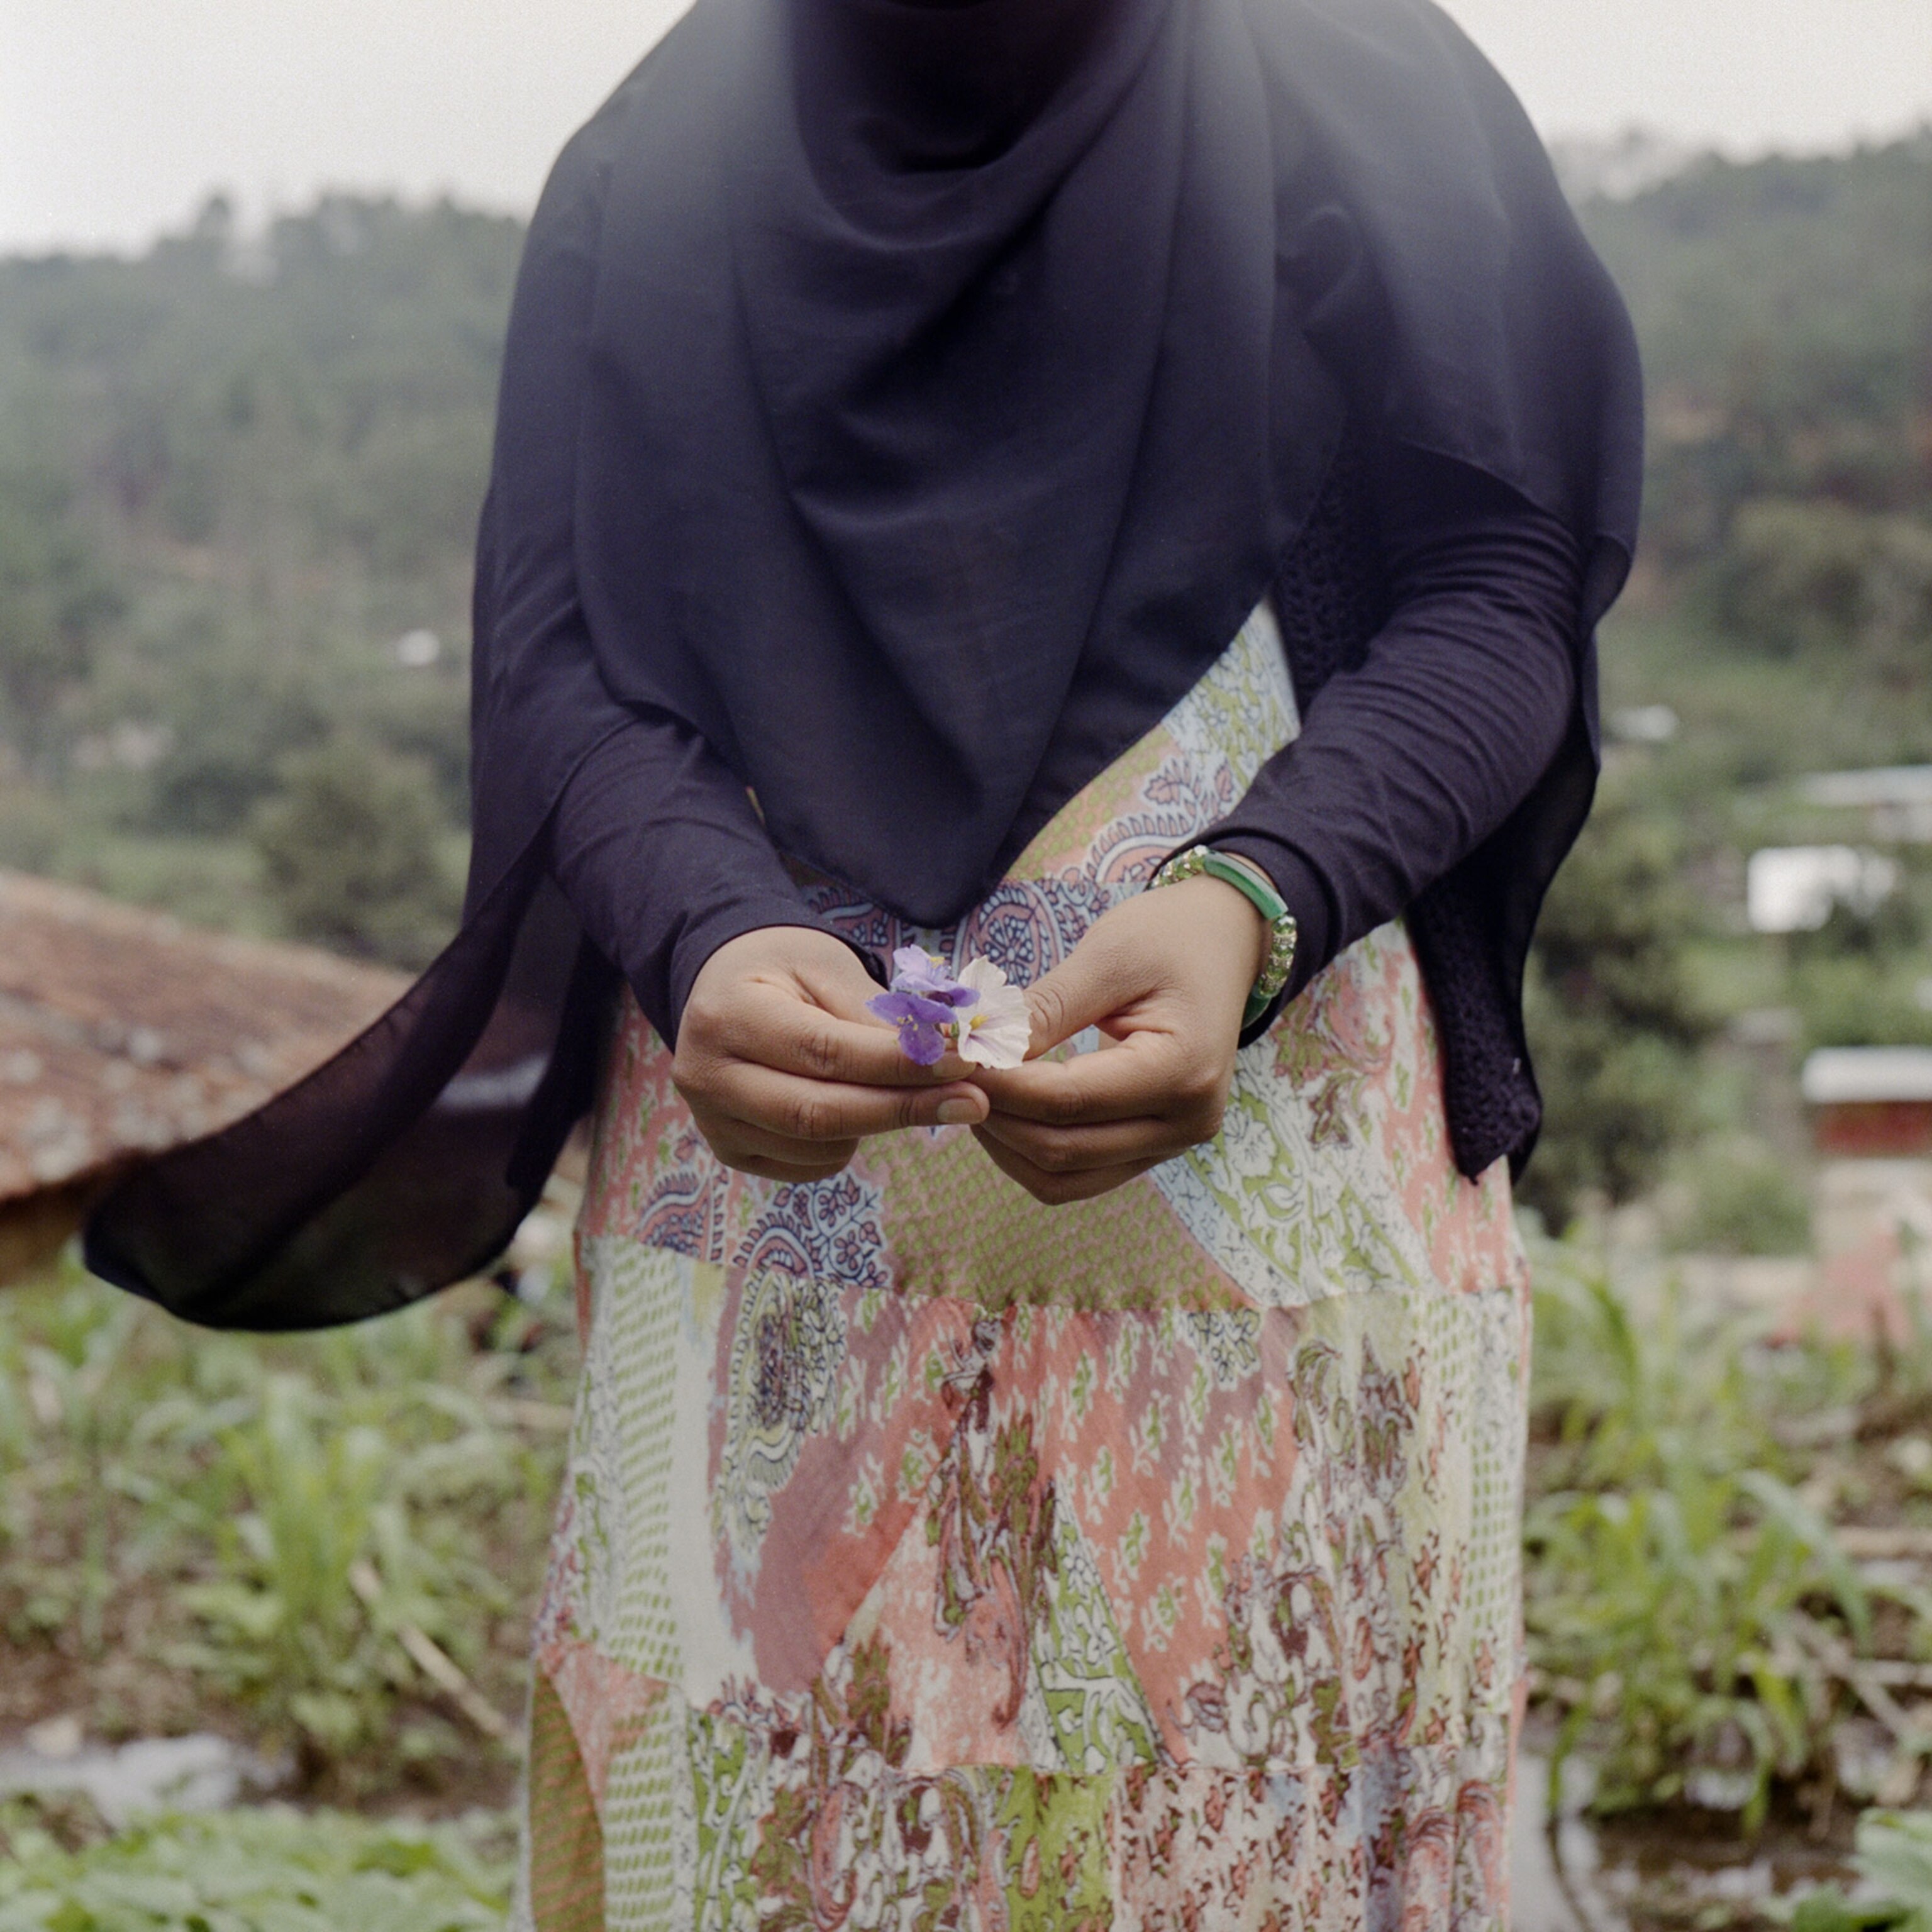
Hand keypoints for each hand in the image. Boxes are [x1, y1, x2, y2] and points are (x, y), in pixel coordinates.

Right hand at [674, 926, 988, 1181]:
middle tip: (972, 1101)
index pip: (824, 1052)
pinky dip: (849, 1143)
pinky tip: (856, 1105)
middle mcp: (706, 1076)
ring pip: (818, 1146)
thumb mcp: (827, 968)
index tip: (963, 1062)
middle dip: (903, 1109)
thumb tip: (945, 1058)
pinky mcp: (729, 1152)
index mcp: (726, 1016)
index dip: (898, 1064)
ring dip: (879, 1124)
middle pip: (817, 1112)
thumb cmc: (784, 969)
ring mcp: (711, 1123)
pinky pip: (809, 1165)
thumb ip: (877, 1016)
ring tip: (908, 1089)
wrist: (724, 987)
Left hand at [971, 877, 1267, 1204]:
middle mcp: (1187, 1123)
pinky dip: (1030, 1149)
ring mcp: (1172, 1143)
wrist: (1224, 941)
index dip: (998, 1085)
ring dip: (1005, 1145)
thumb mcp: (1107, 957)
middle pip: (1061, 1150)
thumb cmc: (1168, 937)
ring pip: (1064, 1178)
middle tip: (944, 1074)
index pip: (1068, 1100)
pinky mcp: (1152, 1146)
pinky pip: (1078, 1173)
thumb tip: (973, 1051)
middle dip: (992, 1116)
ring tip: (968, 1089)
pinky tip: (1002, 1107)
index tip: (946, 1057)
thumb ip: (1043, 1010)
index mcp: (1184, 1071)